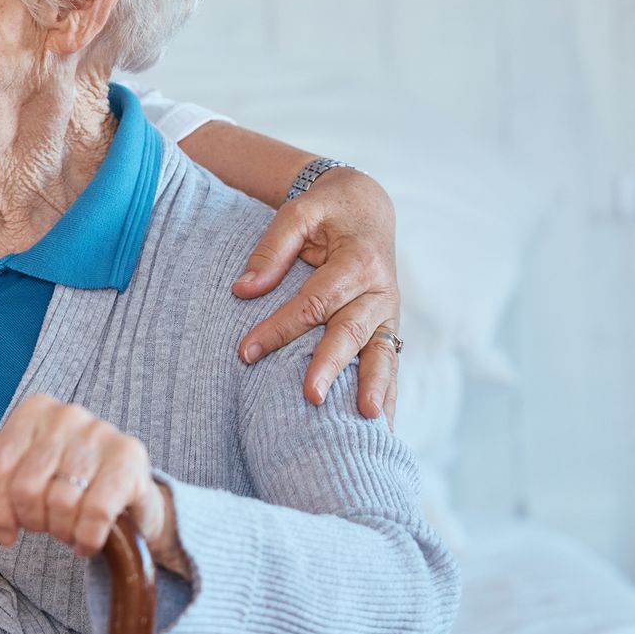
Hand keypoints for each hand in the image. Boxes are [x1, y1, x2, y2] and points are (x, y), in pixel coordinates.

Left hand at [0, 394, 187, 576]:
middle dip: (33, 520)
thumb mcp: (23, 469)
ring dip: (62, 531)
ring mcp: (102, 433)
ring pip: (60, 502)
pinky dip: (87, 538)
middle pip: (26, 487)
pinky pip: (95, 513)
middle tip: (46, 526)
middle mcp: (68, 413)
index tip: (5, 532)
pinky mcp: (130, 459)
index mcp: (35, 410)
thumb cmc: (67, 481)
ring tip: (69, 530)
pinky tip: (87, 541)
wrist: (130, 496)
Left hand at [232, 167, 400, 422]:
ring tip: (367, 421)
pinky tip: (383, 427)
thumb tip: (243, 289)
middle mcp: (380, 290)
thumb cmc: (326, 211)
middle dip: (330, 365)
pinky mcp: (389, 327)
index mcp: (358, 260)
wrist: (368, 206)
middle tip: (311, 397)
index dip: (281, 328)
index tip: (247, 352)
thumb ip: (272, 249)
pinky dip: (388, 394)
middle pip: (352, 332)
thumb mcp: (298, 212)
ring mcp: (389, 312)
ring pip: (383, 354)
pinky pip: (390, 363)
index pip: (315, 301)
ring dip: (375, 388)